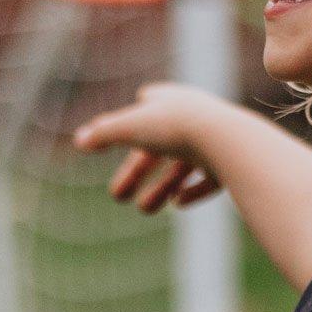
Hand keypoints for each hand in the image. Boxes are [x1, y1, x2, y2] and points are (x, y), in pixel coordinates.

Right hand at [72, 81, 225, 213]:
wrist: (227, 140)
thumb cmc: (176, 127)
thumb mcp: (131, 128)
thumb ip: (104, 134)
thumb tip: (78, 141)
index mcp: (173, 100)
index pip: (150, 103)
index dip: (135, 118)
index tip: (125, 130)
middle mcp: (196, 117)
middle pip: (160, 147)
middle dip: (136, 172)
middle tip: (117, 196)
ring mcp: (216, 140)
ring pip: (184, 167)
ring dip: (161, 188)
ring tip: (145, 210)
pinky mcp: (232, 162)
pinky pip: (212, 179)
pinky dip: (193, 191)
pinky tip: (179, 203)